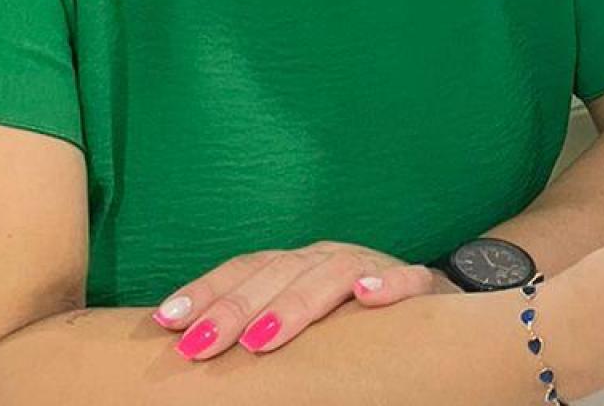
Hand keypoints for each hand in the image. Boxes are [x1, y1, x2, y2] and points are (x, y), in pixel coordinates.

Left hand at [154, 240, 458, 360]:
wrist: (435, 300)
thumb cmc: (352, 318)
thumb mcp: (303, 318)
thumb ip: (261, 323)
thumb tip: (189, 346)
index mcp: (297, 264)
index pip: (245, 268)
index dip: (207, 291)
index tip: (167, 320)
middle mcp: (329, 257)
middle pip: (278, 273)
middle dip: (234, 309)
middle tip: (199, 345)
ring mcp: (375, 267)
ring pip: (331, 275)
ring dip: (295, 304)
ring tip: (261, 338)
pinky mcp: (422, 285)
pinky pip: (407, 281)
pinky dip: (387, 287)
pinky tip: (367, 297)